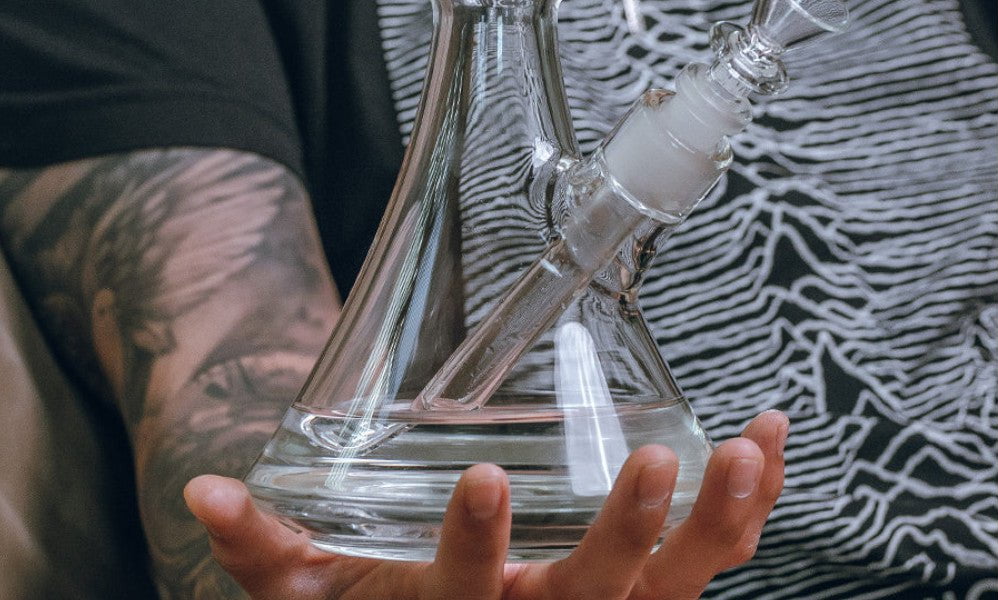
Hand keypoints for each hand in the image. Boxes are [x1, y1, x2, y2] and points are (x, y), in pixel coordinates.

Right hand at [184, 410, 786, 599]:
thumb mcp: (309, 593)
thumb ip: (262, 546)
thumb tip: (198, 491)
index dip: (472, 552)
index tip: (480, 479)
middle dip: (625, 536)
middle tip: (655, 461)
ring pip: (679, 592)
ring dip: (719, 522)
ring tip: (745, 447)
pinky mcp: (648, 598)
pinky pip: (712, 564)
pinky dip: (745, 511)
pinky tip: (766, 446)